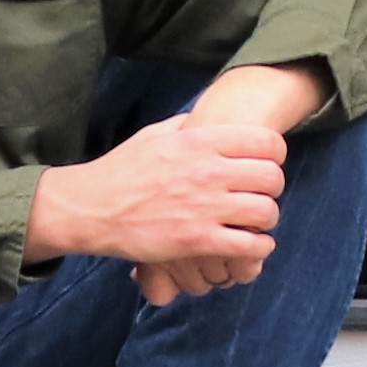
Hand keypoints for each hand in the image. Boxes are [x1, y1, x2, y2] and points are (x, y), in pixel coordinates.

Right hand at [27, 112, 287, 295]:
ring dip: (267, 220)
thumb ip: (188, 126)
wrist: (92, 208)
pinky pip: (249, 246)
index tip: (267, 165)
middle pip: (271, 178)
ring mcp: (204, 207)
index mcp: (200, 141)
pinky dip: (259, 248)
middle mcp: (207, 171)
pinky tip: (252, 246)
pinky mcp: (197, 240)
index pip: (266, 142)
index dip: (275, 155)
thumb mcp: (156, 134)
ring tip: (257, 223)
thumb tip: (209, 119)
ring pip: (266, 212)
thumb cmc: (122, 170)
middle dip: (272, 188)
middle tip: (262, 195)